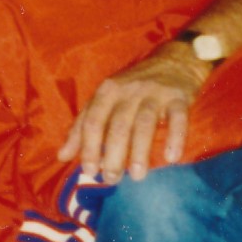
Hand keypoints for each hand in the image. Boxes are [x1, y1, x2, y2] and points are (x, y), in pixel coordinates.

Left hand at [57, 45, 210, 181]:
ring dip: (140, 152)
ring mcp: (154, 93)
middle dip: (113, 155)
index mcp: (107, 92)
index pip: (93, 121)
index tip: (89, 171)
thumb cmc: (133, 87)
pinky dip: (175, 138)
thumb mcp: (104, 101)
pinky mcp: (179, 98)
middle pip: (118, 126)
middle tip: (111, 179)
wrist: (174, 62)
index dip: (89, 147)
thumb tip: (62, 156)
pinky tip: (171, 158)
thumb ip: (83, 127)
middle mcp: (129, 91)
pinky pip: (178, 119)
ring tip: (137, 176)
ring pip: (145, 124)